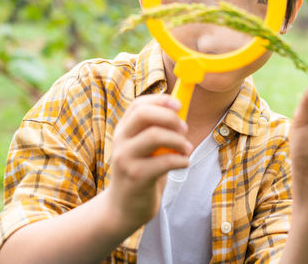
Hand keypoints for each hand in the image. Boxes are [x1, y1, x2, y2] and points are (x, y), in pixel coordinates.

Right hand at [104, 94, 192, 235]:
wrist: (122, 209)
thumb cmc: (140, 173)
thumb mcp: (143, 149)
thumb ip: (157, 131)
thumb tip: (181, 112)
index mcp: (123, 130)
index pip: (139, 104)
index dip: (161, 100)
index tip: (179, 105)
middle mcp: (121, 141)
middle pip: (144, 114)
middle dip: (170, 117)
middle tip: (185, 129)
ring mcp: (126, 158)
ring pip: (154, 135)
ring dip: (178, 140)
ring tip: (187, 150)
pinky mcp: (136, 177)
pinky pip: (164, 161)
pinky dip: (180, 160)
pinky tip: (183, 164)